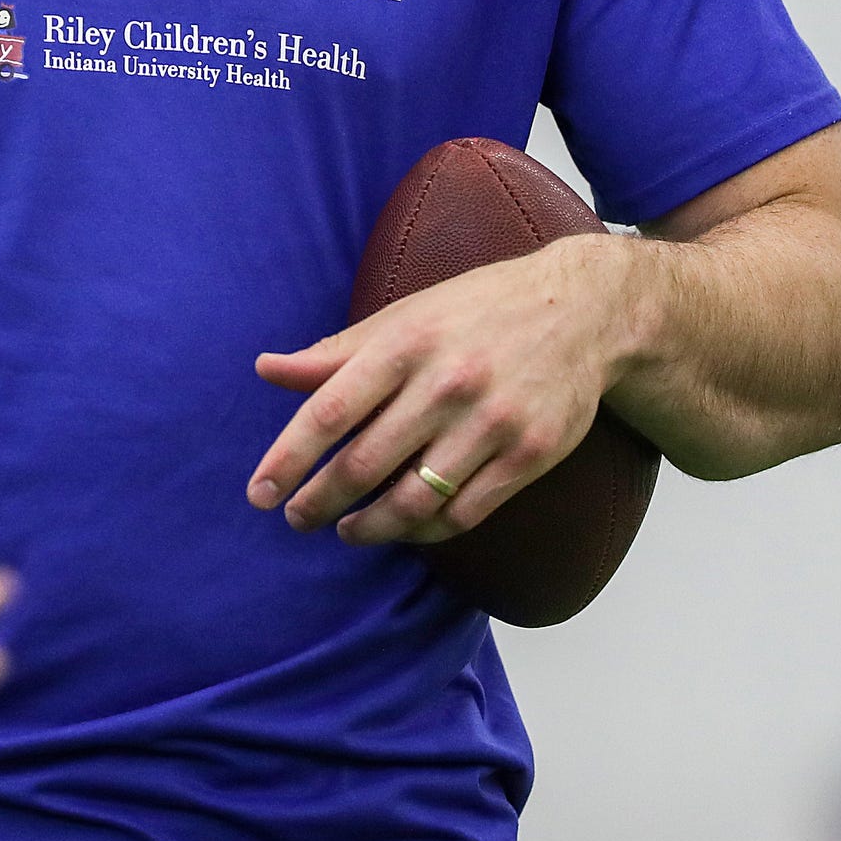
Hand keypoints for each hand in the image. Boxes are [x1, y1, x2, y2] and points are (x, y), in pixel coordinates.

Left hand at [246, 235, 630, 544]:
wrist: (581, 309)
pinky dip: (425, 530)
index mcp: (404, 344)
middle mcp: (445, 384)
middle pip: (365, 464)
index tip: (259, 493)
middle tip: (295, 518)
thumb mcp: (403, 317)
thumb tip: (266, 370)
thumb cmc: (477, 310)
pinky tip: (403, 528)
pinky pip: (464, 513)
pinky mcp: (528, 455)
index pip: (329, 412)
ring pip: (413, 500)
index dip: (288, 458)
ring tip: (345, 530)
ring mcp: (490, 423)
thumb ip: (335, 352)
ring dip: (369, 527)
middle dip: (319, 501)